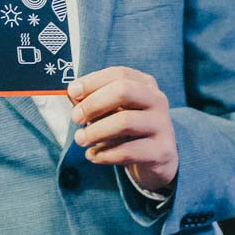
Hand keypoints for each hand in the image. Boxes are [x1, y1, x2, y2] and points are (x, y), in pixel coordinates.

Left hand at [69, 67, 178, 192]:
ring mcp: (163, 126)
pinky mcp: (162, 151)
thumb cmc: (128, 129)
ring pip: (125, 122)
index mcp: (145, 85)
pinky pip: (128, 151)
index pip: (118, 75)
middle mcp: (158, 101)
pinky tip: (94, 156)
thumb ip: (93, 100)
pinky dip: (105, 154)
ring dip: (95, 132)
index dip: (92, 82)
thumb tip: (73, 94)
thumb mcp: (111, 110)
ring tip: (81, 140)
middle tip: (75, 119)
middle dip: (93, 104)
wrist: (157, 159)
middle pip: (123, 92)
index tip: (72, 93)